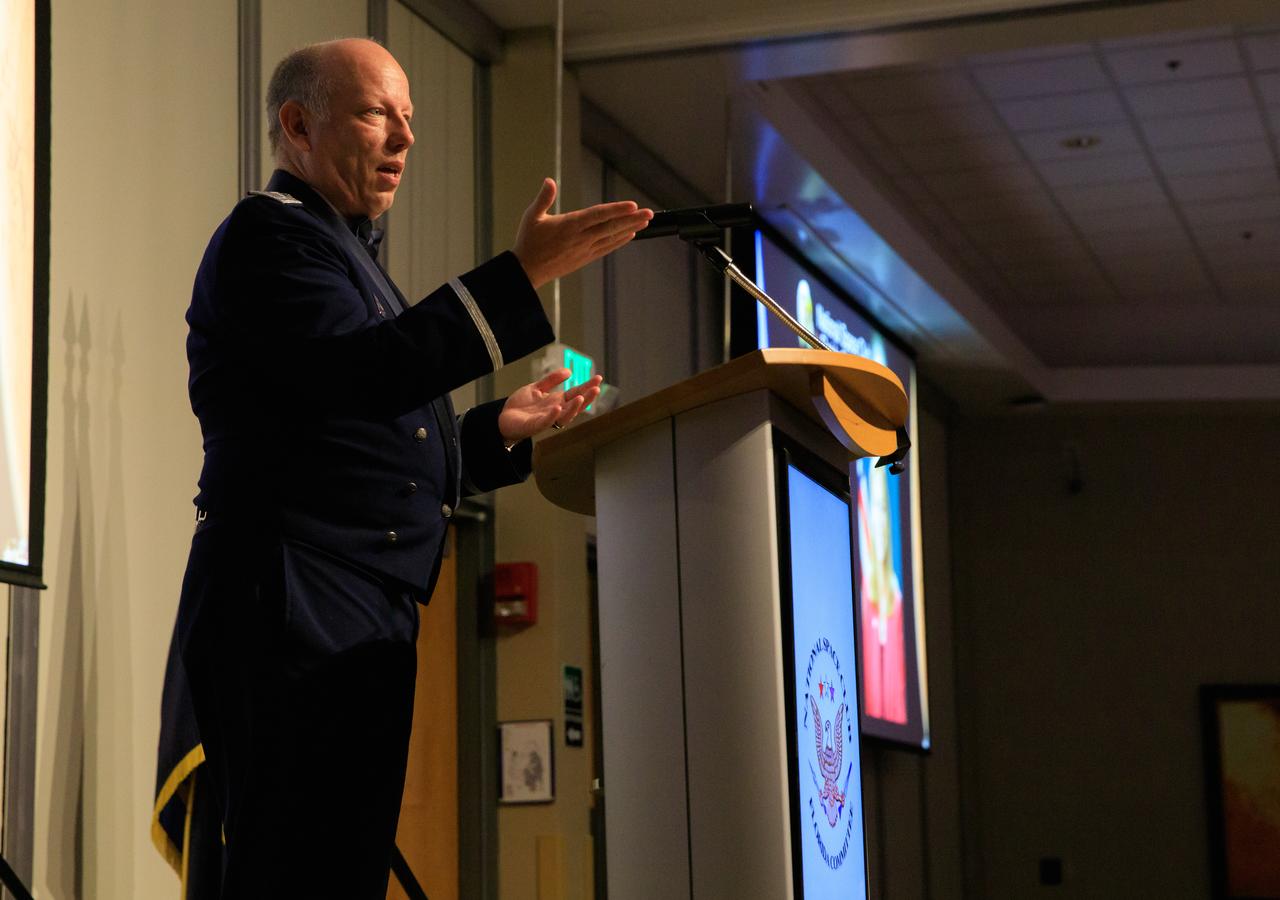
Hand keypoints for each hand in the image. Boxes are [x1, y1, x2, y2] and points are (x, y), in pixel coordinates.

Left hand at [498, 369, 602, 443]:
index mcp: (558, 401)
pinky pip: (546, 422)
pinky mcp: (535, 426)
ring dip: (573, 408)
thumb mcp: (537, 388)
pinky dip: (552, 416)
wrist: (503, 417)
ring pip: (565, 416)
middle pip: (575, 405)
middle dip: (587, 397)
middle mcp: (556, 411)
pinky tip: (557, 408)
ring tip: (581, 397)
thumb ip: (551, 380)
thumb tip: (569, 371)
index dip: (587, 386)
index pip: (576, 393)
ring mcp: (547, 419)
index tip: (598, 378)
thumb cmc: (521, 405)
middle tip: (596, 388)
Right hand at [513, 178, 652, 288]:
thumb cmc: (528, 241)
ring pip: (611, 237)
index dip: (616, 210)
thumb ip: (543, 198)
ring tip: (645, 222)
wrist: (526, 271)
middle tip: (649, 213)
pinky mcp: (585, 258)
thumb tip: (549, 180)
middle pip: (611, 226)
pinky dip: (619, 241)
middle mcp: (580, 238)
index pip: (598, 215)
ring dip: (630, 229)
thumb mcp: (531, 216)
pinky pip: (606, 248)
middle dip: (631, 219)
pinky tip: (630, 235)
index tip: (633, 205)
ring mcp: (584, 250)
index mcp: (569, 225)